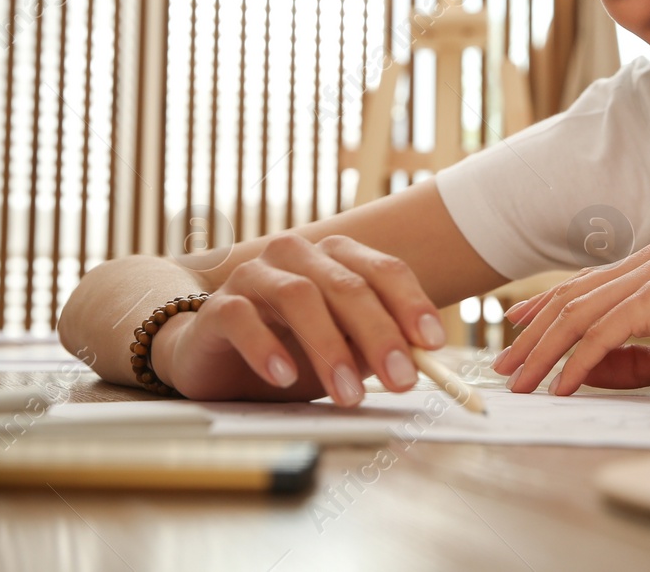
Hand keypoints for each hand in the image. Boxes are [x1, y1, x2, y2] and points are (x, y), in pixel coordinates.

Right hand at [155, 233, 446, 405]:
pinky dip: (267, 346)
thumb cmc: (289, 350)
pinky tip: (285, 376)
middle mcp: (297, 256)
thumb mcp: (344, 352)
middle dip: (379, 334)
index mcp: (335, 258)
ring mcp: (255, 276)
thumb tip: (422, 360)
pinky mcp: (218, 306)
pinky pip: (243, 317)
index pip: (383, 269)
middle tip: (402, 380)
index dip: (411, 304)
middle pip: (346, 284)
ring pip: (298, 295)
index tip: (433, 343)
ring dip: (329, 347)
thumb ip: (377, 349)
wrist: (216, 359)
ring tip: (348, 394)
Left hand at [490, 240, 649, 396]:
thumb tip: (584, 370)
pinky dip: (576, 364)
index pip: (584, 285)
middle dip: (531, 336)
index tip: (517, 334)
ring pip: (578, 315)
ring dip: (543, 352)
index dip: (543, 310)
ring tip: (520, 384)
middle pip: (572, 298)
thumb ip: (631, 359)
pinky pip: (601, 335)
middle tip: (504, 367)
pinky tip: (561, 389)